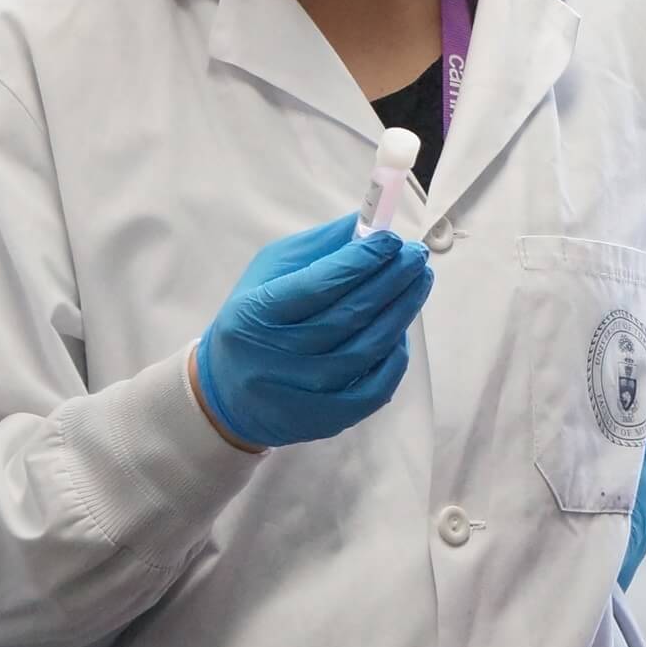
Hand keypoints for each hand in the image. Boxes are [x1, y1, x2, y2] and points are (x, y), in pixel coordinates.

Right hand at [192, 213, 433, 450]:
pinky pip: (372, 390)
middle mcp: (275, 356)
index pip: (317, 285)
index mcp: (256, 313)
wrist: (226, 394)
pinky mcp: (323, 421)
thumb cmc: (252, 320)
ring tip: (419, 283)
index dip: (360, 261)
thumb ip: (317, 249)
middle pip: (348, 316)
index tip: (391, 240)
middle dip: (391, 281)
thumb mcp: (268, 274)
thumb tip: (368, 225)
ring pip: (365, 351)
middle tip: (416, 256)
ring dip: (400, 313)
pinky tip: (402, 332)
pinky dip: (394, 359)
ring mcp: (301, 393)